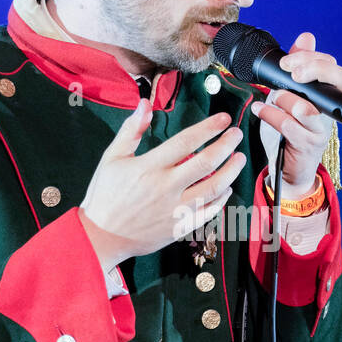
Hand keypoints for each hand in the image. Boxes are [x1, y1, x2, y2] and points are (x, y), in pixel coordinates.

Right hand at [79, 102, 246, 265]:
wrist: (101, 236)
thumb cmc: (105, 195)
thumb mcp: (112, 158)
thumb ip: (131, 130)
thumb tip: (144, 104)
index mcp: (149, 167)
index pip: (186, 141)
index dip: (209, 128)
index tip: (224, 119)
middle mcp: (165, 187)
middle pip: (206, 162)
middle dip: (227, 145)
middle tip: (237, 134)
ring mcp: (175, 209)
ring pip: (214, 188)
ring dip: (231, 171)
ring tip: (240, 158)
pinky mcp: (180, 227)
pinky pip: (208, 212)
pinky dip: (221, 199)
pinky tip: (226, 188)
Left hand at [249, 32, 341, 195]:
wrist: (288, 167)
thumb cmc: (290, 130)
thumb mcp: (292, 93)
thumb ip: (300, 67)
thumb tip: (307, 37)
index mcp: (329, 97)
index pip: (337, 71)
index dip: (315, 60)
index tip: (289, 61)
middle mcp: (329, 112)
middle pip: (336, 81)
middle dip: (310, 69)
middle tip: (289, 71)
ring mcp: (320, 129)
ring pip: (306, 106)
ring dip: (283, 98)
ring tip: (270, 97)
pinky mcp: (307, 145)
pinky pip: (289, 126)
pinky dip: (270, 114)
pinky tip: (259, 110)